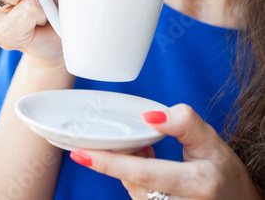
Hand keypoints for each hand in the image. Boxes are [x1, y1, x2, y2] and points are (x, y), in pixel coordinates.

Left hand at [70, 104, 260, 199]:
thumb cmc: (224, 173)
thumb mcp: (212, 140)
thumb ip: (184, 123)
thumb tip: (150, 115)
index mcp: (197, 184)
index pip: (144, 173)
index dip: (110, 163)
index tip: (82, 153)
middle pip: (132, 181)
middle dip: (119, 157)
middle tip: (120, 138)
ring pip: (132, 188)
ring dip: (128, 165)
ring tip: (143, 148)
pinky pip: (138, 195)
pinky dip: (134, 176)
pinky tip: (145, 161)